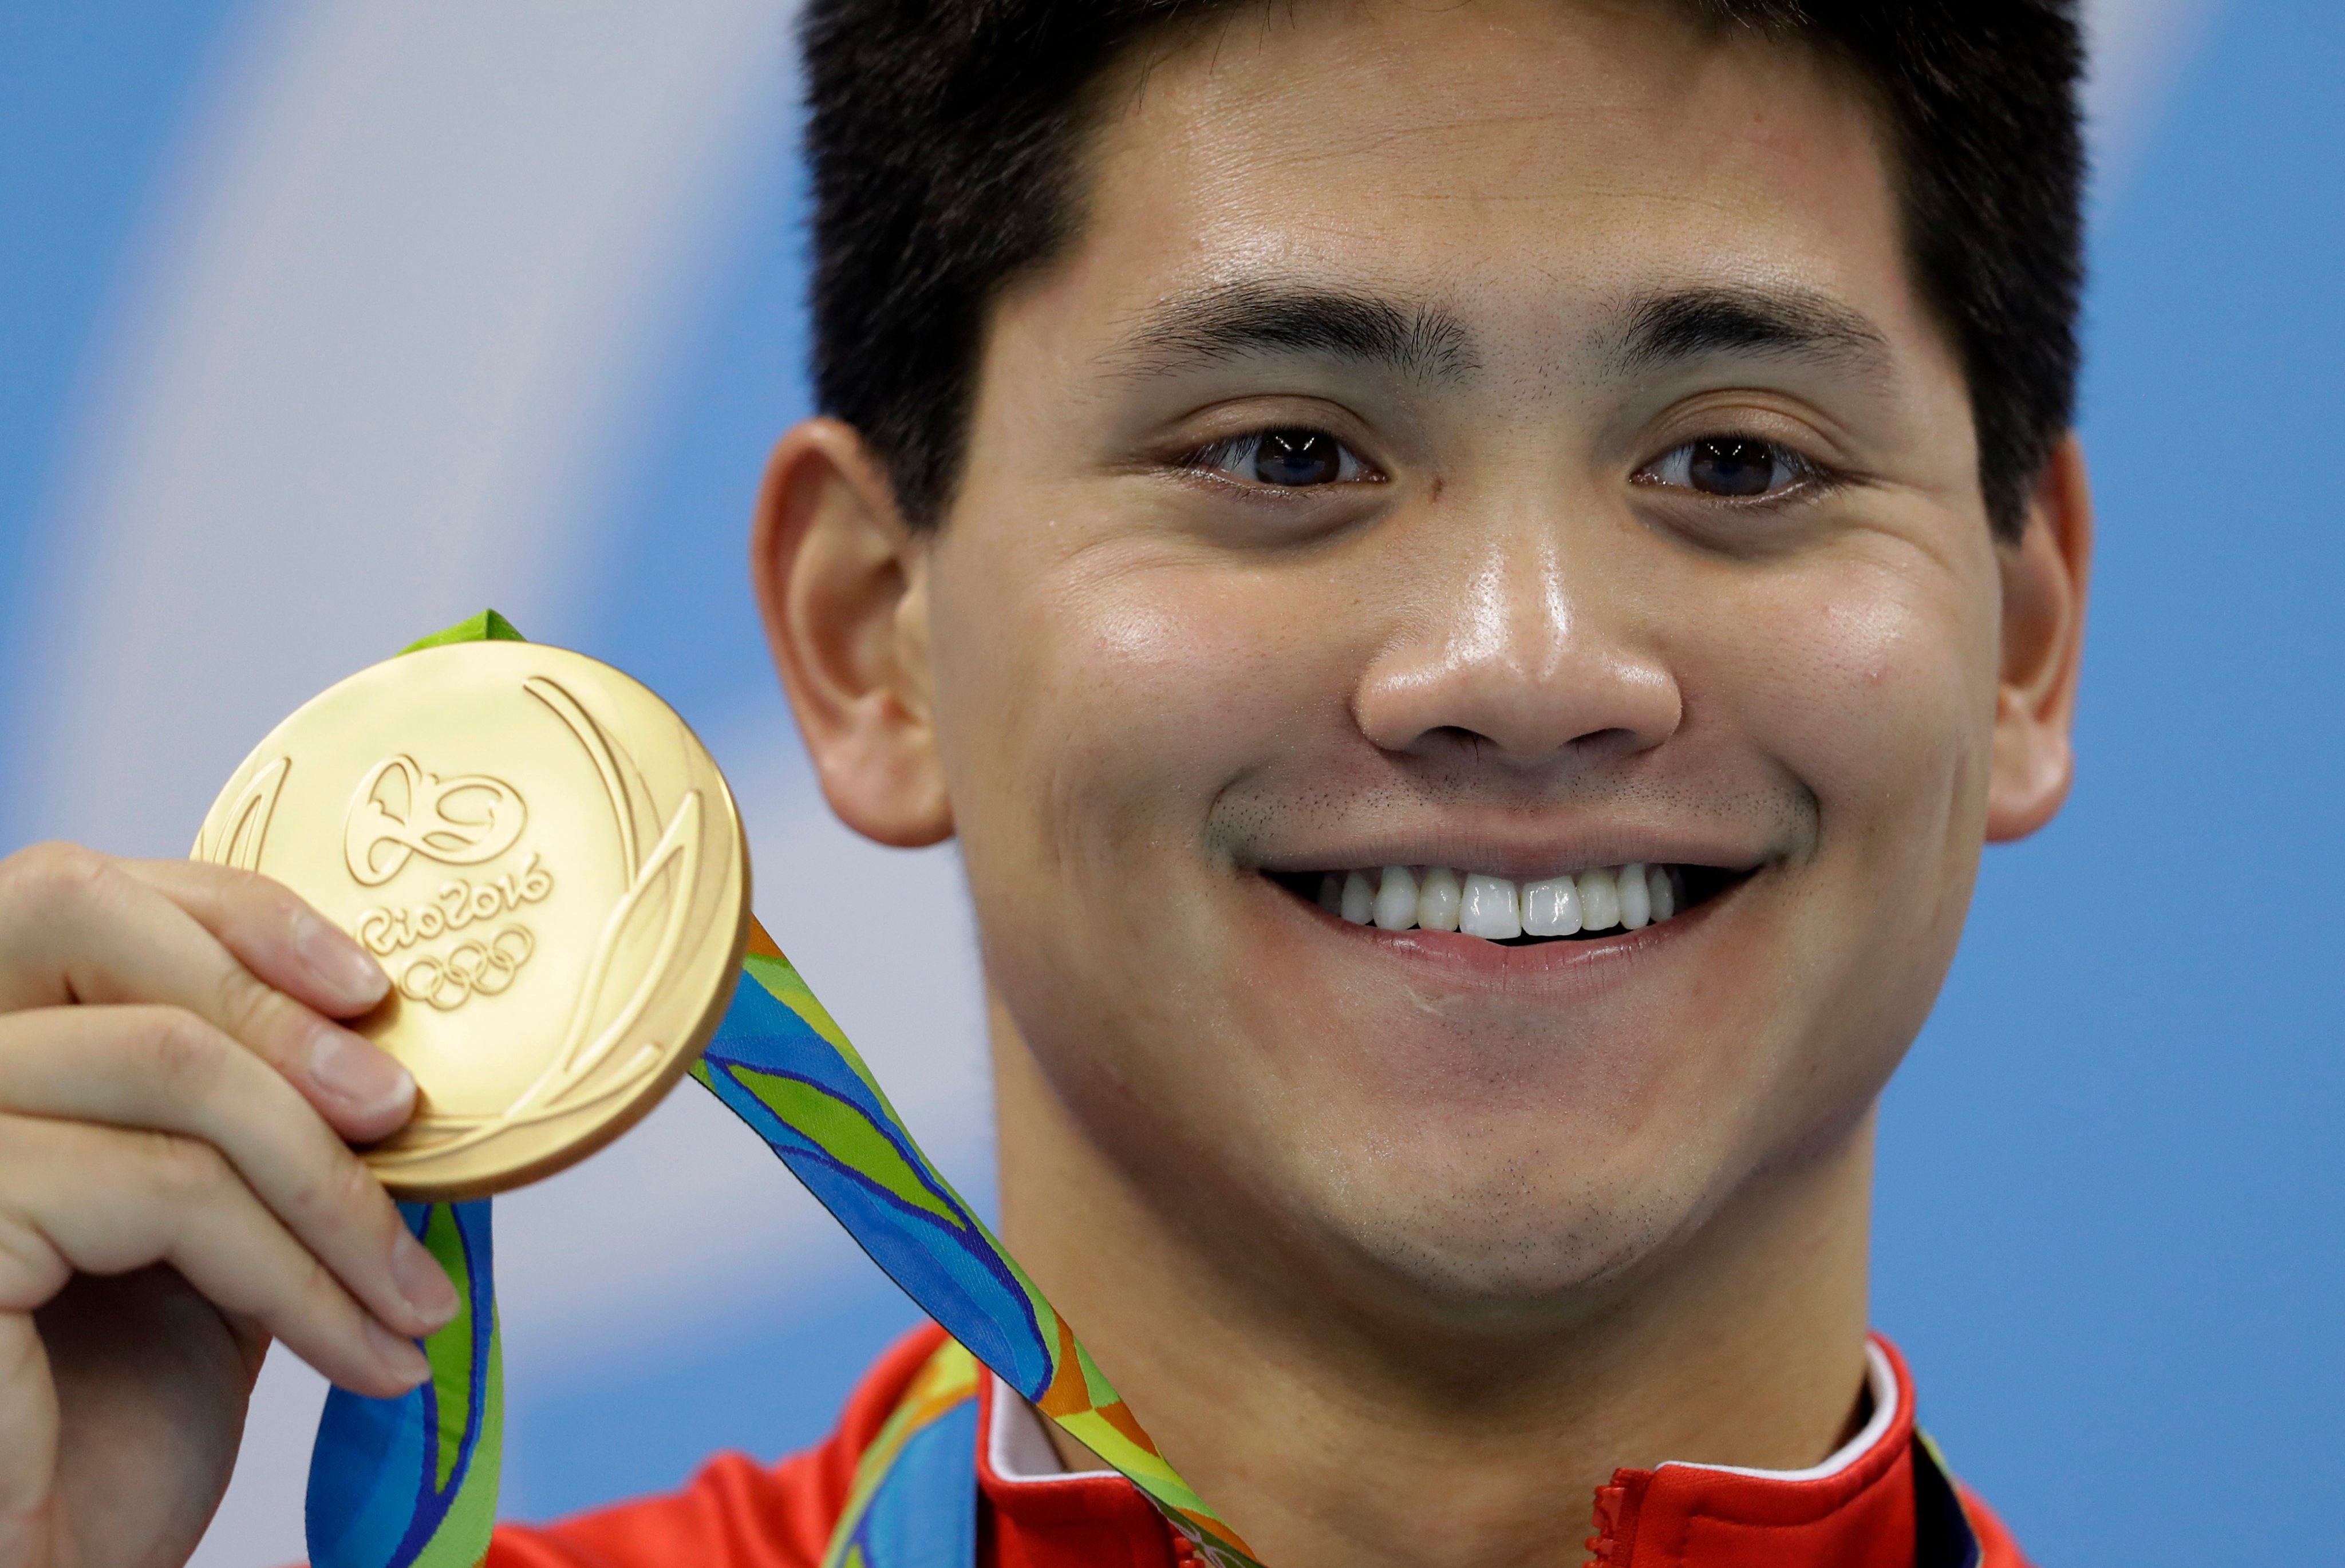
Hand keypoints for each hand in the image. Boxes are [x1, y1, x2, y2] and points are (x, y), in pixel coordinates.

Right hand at [0, 844, 457, 1567]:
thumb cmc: (93, 1429)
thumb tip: (389, 1053)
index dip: (234, 913)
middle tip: (406, 1118)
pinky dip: (302, 1275)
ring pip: (168, 1068)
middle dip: (277, 1008)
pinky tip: (367, 1353)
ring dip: (330, 1191)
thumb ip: (242, 1129)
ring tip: (415, 1303)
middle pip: (87, 922)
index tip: (373, 988)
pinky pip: (167, 1191)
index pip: (79, 896)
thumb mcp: (191, 1242)